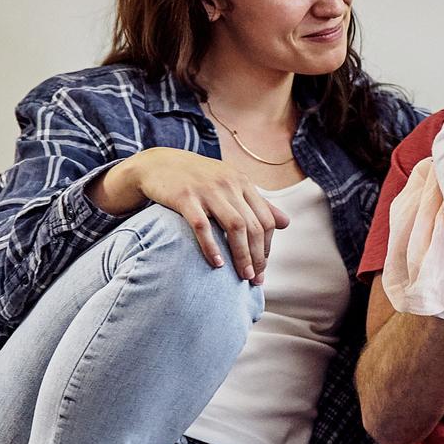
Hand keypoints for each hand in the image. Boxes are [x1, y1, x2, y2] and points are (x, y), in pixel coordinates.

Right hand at [100, 147, 288, 282]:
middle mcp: (228, 184)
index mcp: (242, 182)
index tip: (262, 267)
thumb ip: (258, 203)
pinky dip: (211, 246)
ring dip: (241, 255)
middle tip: (255, 279)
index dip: (267, 246)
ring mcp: (207, 190)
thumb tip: (286, 223)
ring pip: (235, 226)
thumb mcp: (230, 184)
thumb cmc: (197, 179)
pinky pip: (202, 226)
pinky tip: (217, 264)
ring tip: (243, 276)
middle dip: (257, 256)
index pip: (265, 219)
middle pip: (253, 225)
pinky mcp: (184, 197)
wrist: (157, 164)